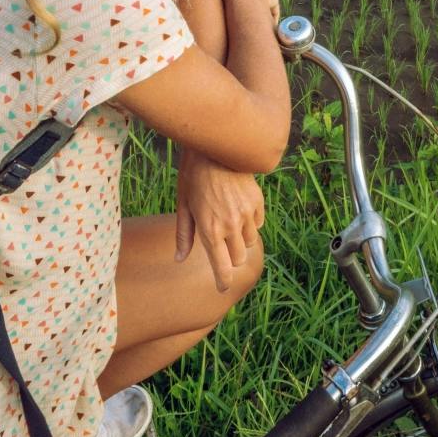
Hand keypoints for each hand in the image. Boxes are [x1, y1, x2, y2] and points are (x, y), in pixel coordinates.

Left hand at [175, 148, 264, 291]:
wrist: (215, 148)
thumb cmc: (193, 176)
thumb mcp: (184, 205)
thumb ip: (184, 235)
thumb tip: (179, 259)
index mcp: (210, 231)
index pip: (222, 268)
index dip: (223, 282)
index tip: (222, 288)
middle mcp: (231, 226)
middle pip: (240, 259)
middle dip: (232, 258)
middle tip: (223, 247)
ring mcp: (246, 214)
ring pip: (250, 241)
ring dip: (241, 239)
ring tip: (229, 221)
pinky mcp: (257, 202)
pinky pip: (258, 223)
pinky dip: (250, 223)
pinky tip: (238, 208)